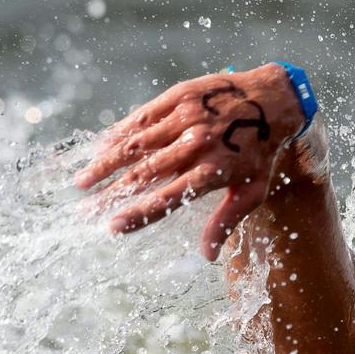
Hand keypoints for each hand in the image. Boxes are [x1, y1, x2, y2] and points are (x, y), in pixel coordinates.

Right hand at [74, 64, 304, 259]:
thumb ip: (226, 222)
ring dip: (105, 165)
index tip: (113, 227)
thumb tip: (207, 256)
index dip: (139, 214)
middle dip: (111, 195)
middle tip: (85, 211)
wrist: (273, 99)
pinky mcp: (179, 96)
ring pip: (136, 145)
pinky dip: (120, 133)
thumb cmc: (262, 154)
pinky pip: (143, 117)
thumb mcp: (253, 191)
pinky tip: (100, 147)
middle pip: (144, 175)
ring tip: (81, 182)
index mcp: (213, 172)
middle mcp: (196, 145)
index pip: (168, 199)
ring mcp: (185, 118)